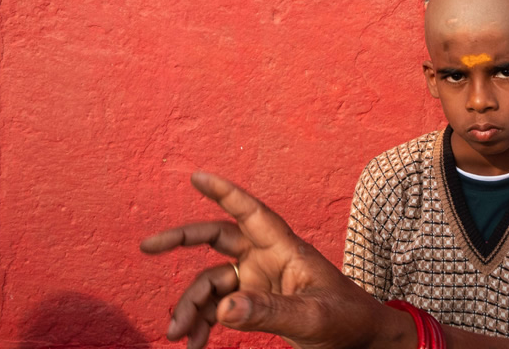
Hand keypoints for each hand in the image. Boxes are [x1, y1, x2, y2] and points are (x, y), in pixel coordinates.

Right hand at [140, 172, 409, 348]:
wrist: (362, 342)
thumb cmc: (347, 322)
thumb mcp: (312, 319)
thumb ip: (269, 313)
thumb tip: (223, 309)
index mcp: (285, 249)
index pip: (250, 213)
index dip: (225, 192)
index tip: (196, 176)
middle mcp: (267, 259)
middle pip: (217, 239)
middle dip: (181, 241)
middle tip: (146, 247)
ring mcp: (259, 281)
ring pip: (212, 283)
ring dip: (191, 306)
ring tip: (177, 336)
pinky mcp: (256, 304)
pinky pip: (219, 307)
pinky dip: (202, 323)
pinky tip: (193, 344)